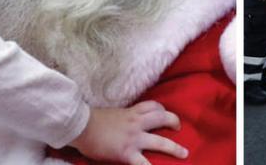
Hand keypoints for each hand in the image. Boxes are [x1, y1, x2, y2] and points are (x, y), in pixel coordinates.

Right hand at [70, 101, 186, 164]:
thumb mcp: (111, 114)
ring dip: (175, 148)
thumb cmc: (90, 120)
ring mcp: (134, 138)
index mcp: (131, 112)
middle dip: (174, 122)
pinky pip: (144, 164)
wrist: (80, 126)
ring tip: (184, 153)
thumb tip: (122, 123)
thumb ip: (121, 118)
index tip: (163, 113)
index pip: (153, 106)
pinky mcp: (127, 153)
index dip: (161, 109)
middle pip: (162, 118)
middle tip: (178, 128)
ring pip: (161, 142)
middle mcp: (136, 123)